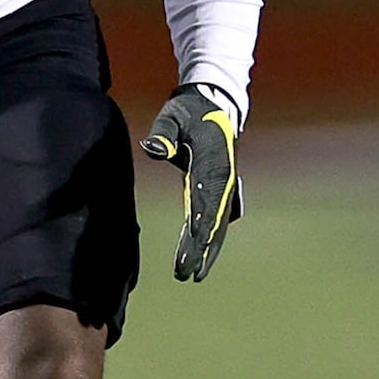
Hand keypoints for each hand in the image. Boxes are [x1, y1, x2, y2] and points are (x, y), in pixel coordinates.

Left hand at [141, 84, 241, 281]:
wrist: (216, 103)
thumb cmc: (190, 110)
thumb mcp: (174, 114)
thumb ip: (164, 132)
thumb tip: (153, 149)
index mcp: (214, 160)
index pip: (208, 196)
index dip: (202, 222)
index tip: (193, 244)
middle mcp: (224, 177)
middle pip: (215, 218)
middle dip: (202, 248)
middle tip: (188, 274)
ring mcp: (225, 184)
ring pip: (217, 224)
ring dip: (206, 250)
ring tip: (192, 276)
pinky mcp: (219, 188)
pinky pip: (214, 218)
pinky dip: (206, 239)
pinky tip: (196, 257)